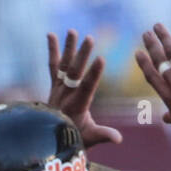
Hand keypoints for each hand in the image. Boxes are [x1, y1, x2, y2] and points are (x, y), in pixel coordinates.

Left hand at [46, 30, 122, 147]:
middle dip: (82, 55)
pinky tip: (51, 34)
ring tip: (73, 31)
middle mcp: (65, 94)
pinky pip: (53, 65)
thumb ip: (104, 135)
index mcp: (76, 106)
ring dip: (69, 48)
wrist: (51, 138)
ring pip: (64, 65)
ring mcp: (58, 88)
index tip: (102, 59)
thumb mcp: (90, 138)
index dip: (94, 73)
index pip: (87, 87)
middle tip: (90, 38)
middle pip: (74, 71)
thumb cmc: (75, 138)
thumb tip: (119, 139)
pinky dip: (52, 50)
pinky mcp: (54, 84)